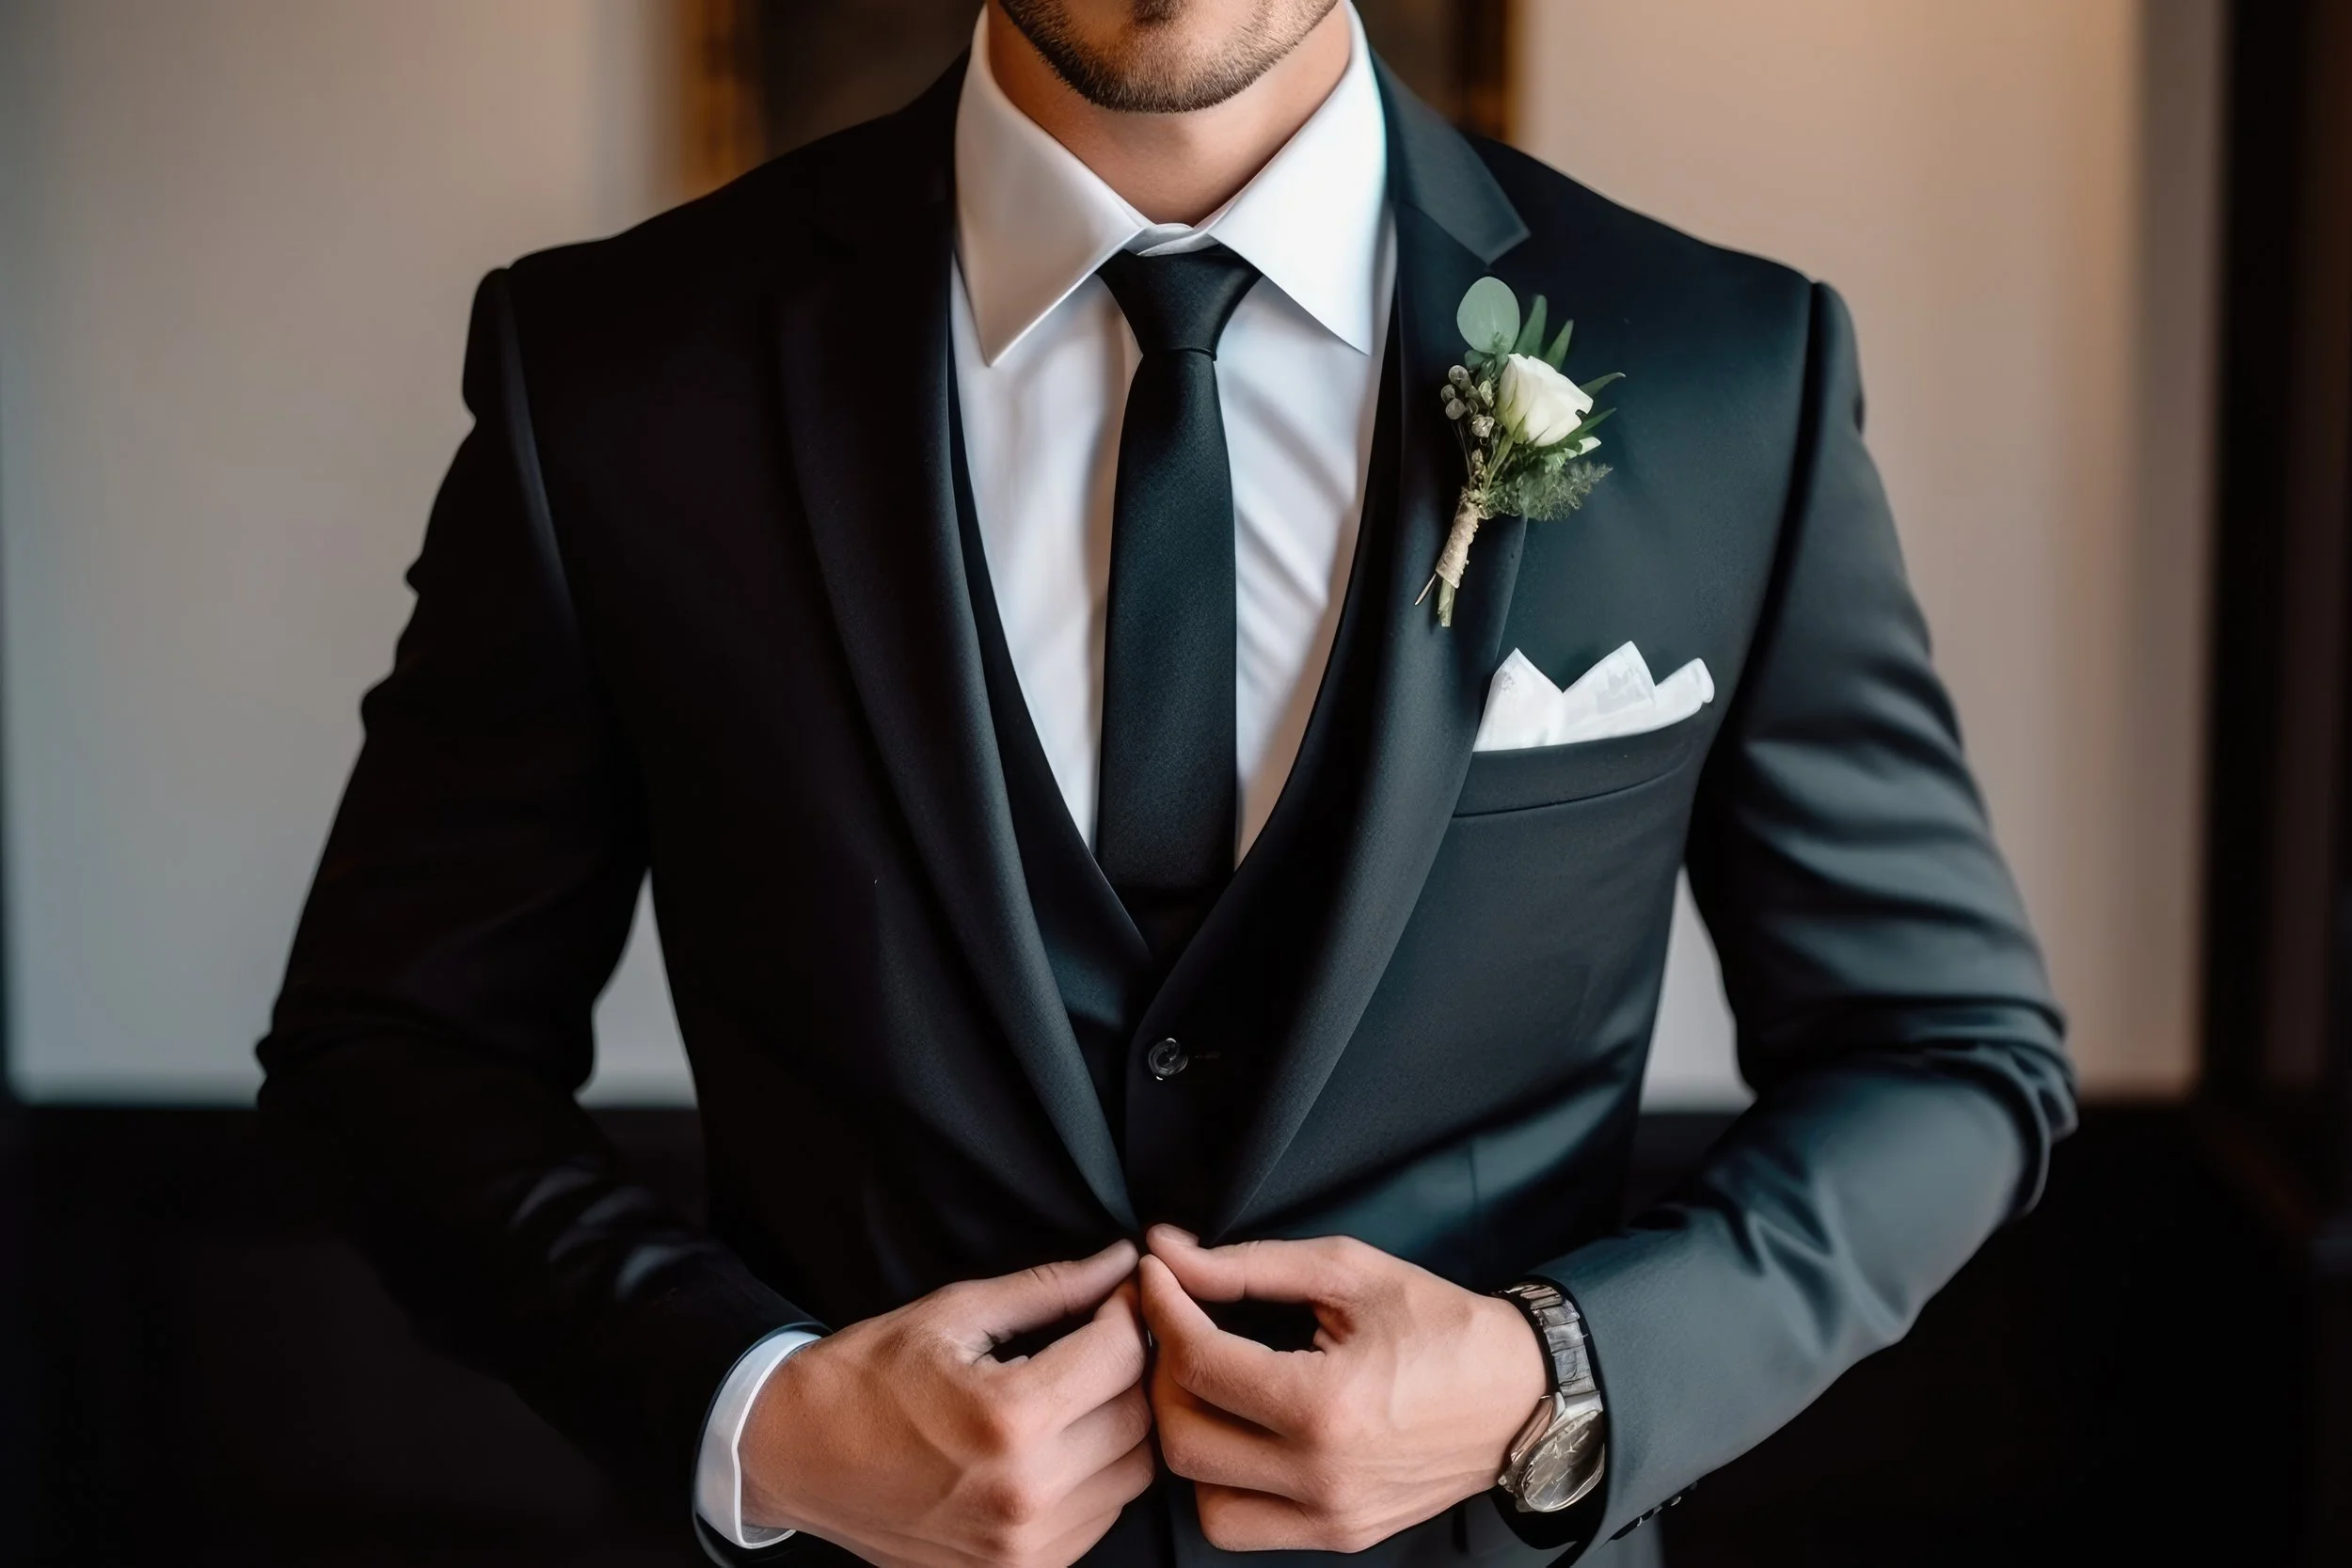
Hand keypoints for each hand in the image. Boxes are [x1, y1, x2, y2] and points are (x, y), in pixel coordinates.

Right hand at [741, 1240, 1154, 1567]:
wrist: (792, 1455)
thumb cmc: (866, 1377)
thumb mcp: (954, 1313)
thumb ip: (1050, 1289)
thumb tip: (1118, 1262)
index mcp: (1009, 1418)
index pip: (1123, 1357)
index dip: (1129, 1313)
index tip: (1118, 1295)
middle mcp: (1025, 1493)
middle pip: (1138, 1418)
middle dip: (1132, 1367)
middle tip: (1103, 1337)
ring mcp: (1021, 1547)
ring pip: (1131, 1474)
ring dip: (1120, 1424)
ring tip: (1080, 1390)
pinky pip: (1098, 1518)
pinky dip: (1095, 1476)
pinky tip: (1059, 1442)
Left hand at [1139, 1226, 1546, 1553]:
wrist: (1521, 1396)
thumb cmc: (1442, 1326)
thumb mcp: (1348, 1272)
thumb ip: (1249, 1265)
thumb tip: (1168, 1252)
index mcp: (1327, 1406)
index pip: (1198, 1362)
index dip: (1162, 1309)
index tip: (1157, 1276)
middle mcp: (1322, 1476)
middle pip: (1183, 1437)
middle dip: (1162, 1373)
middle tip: (1175, 1326)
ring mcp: (1330, 1517)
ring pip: (1200, 1496)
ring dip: (1188, 1435)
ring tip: (1206, 1385)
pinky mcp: (1337, 1536)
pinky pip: (1241, 1526)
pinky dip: (1221, 1483)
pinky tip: (1240, 1433)